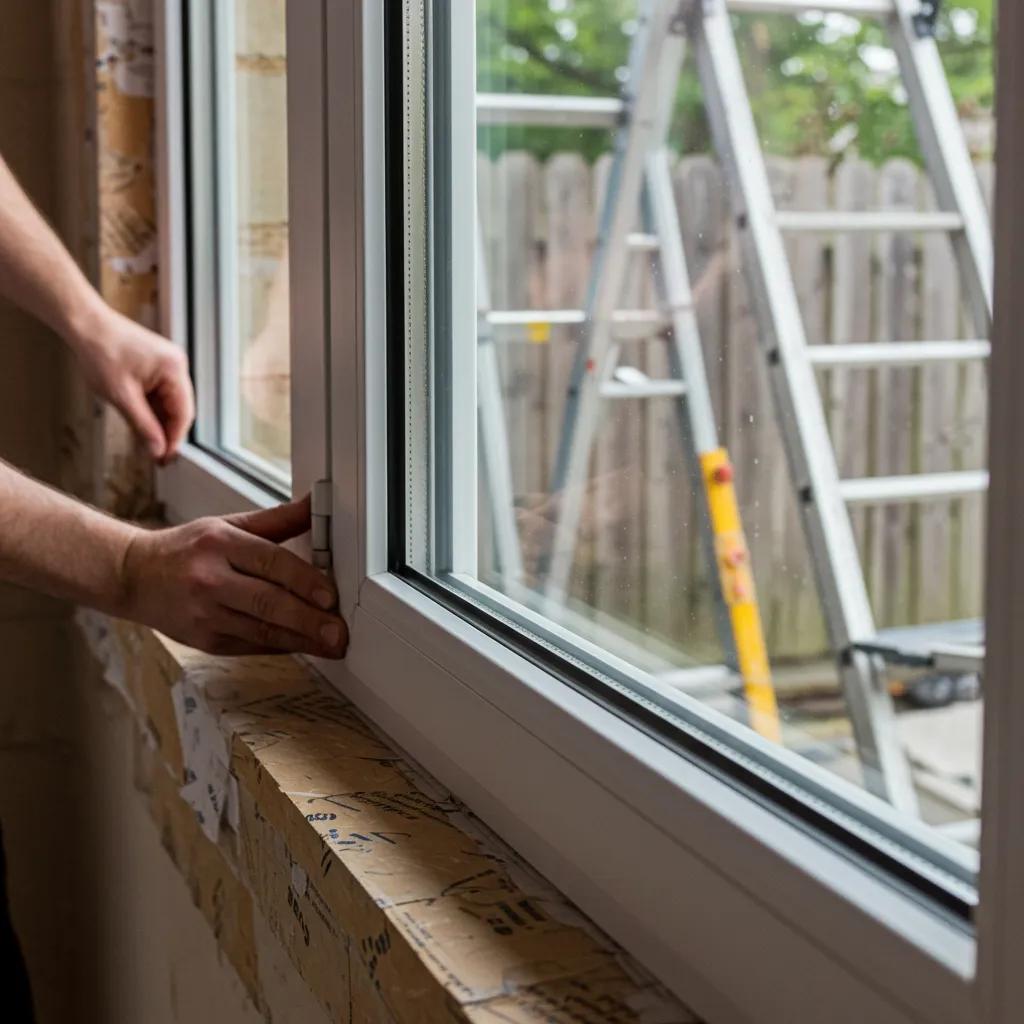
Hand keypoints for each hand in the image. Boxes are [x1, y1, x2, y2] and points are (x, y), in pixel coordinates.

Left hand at [71, 304, 194, 464]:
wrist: (85, 324)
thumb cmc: (101, 352)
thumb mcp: (121, 396)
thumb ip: (143, 425)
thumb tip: (157, 450)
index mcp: (174, 369)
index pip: (184, 413)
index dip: (175, 439)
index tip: (165, 459)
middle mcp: (177, 366)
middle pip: (180, 409)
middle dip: (167, 433)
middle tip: (156, 456)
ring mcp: (168, 365)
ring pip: (169, 404)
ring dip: (158, 422)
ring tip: (145, 442)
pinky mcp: (157, 366)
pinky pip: (160, 394)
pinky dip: (151, 410)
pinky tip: (141, 423)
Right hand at [118, 495, 347, 657]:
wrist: (133, 577)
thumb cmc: (187, 549)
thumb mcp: (227, 524)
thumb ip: (275, 520)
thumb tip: (315, 503)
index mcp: (219, 543)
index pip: (270, 561)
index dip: (303, 580)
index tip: (331, 596)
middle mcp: (209, 579)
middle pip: (267, 602)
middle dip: (308, 620)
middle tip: (338, 632)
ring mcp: (204, 614)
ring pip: (261, 631)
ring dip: (301, 640)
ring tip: (331, 645)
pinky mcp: (204, 641)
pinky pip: (251, 646)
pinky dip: (280, 647)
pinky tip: (304, 646)